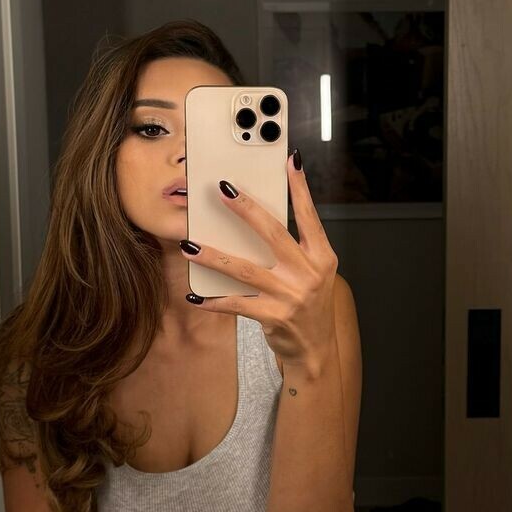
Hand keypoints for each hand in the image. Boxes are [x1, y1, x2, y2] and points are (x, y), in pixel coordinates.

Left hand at [179, 149, 337, 370]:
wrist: (316, 350)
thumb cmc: (309, 306)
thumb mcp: (313, 273)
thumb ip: (294, 249)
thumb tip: (258, 219)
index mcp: (321, 257)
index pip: (310, 216)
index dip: (300, 188)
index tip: (290, 161)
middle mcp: (308, 273)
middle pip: (273, 234)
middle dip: (246, 210)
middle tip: (224, 191)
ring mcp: (291, 295)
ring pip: (245, 269)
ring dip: (214, 256)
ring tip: (190, 245)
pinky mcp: (273, 316)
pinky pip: (236, 304)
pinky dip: (213, 301)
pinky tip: (195, 297)